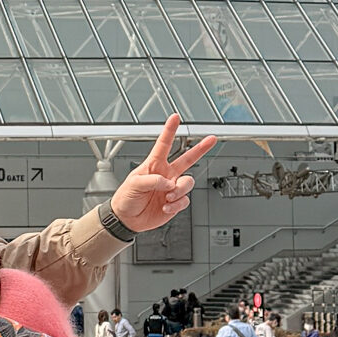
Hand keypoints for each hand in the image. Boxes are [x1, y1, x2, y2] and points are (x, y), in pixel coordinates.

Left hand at [110, 115, 217, 233]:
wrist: (127, 218)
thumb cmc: (126, 198)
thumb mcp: (133, 184)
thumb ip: (152, 180)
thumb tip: (169, 183)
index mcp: (154, 165)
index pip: (163, 145)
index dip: (169, 131)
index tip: (175, 118)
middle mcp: (166, 174)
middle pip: (187, 159)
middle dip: (200, 148)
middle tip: (211, 139)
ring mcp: (172, 188)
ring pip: (188, 183)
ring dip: (179, 190)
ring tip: (167, 197)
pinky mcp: (175, 202)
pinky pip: (184, 200)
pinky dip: (176, 205)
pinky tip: (165, 207)